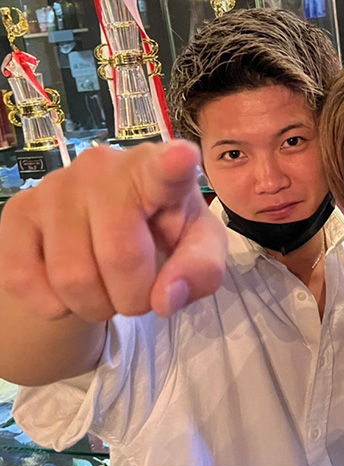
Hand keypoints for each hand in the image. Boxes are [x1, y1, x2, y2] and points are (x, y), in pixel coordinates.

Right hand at [0, 140, 226, 321]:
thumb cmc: (165, 235)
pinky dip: (53, 304)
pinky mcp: (17, 212)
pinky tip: (68, 287)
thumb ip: (200, 272)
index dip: (173, 165)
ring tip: (107, 289)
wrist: (106, 239)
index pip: (166, 169)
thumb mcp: (199, 252)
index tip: (183, 158)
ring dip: (96, 306)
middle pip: (118, 256)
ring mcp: (55, 185)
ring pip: (71, 277)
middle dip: (134, 297)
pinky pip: (24, 280)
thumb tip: (164, 299)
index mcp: (158, 172)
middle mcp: (103, 167)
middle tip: (138, 293)